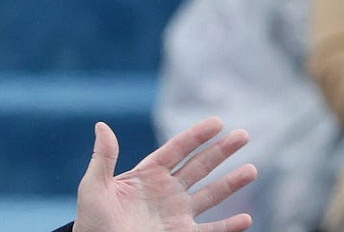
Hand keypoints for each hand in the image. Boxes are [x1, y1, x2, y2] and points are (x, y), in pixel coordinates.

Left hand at [74, 118, 257, 231]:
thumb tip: (102, 125)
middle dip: (221, 151)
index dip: (196, 136)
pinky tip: (245, 219)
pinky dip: (229, 226)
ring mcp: (177, 213)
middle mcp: (166, 191)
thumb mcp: (94, 186)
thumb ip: (103, 157)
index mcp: (147, 175)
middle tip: (243, 135)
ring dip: (231, 183)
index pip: (176, 150)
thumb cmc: (92, 219)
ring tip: (252, 170)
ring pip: (210, 195)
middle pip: (199, 167)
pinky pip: (211, 231)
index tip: (217, 122)